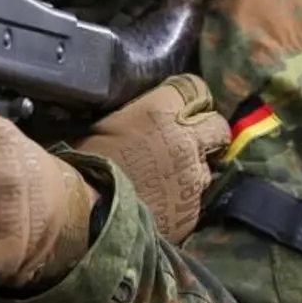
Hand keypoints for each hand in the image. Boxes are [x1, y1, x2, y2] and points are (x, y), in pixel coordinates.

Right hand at [70, 74, 228, 244]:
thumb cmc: (85, 164)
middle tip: (185, 141)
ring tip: (168, 177)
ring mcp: (193, 176)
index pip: (195, 88)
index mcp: (160, 111)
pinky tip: (161, 202)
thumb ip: (137, 115)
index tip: (180, 108)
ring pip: (209, 165)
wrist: (86, 214)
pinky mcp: (193, 209)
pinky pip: (196, 198)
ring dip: (194, 168)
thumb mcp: (105, 126)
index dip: (188, 99)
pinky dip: (183, 198)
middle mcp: (186, 140)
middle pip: (217, 125)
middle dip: (205, 131)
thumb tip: (147, 114)